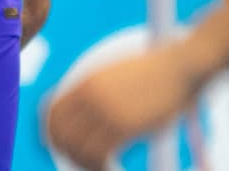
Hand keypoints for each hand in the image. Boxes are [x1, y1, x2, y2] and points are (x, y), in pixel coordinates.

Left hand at [47, 45, 194, 168]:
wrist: (177, 67)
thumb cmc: (150, 73)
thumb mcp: (113, 75)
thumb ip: (93, 91)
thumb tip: (84, 117)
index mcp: (84, 82)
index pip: (51, 111)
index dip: (51, 132)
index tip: (59, 146)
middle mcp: (89, 96)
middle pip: (60, 132)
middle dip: (67, 152)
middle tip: (84, 163)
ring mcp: (105, 110)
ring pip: (78, 147)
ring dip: (86, 164)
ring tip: (102, 168)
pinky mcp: (124, 125)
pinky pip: (99, 154)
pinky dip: (101, 167)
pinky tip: (114, 169)